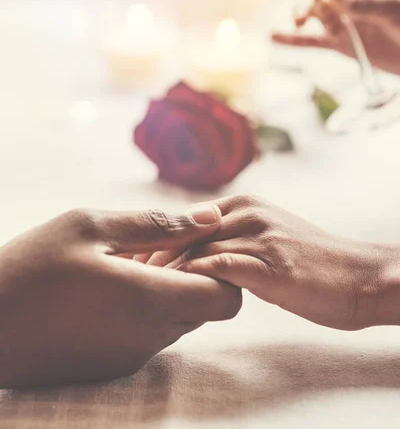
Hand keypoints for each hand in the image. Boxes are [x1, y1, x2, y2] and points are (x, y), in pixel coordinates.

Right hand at [0, 205, 240, 386]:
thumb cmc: (31, 268)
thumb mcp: (90, 227)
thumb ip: (157, 224)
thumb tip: (209, 216)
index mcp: (147, 301)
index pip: (226, 299)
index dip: (221, 268)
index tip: (193, 243)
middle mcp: (146, 338)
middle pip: (204, 310)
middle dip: (194, 275)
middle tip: (157, 247)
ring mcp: (128, 358)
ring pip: (177, 322)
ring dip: (167, 291)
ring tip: (127, 263)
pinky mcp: (110, 368)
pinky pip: (149, 336)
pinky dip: (145, 311)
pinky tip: (108, 288)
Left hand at [144, 195, 389, 331]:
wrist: (360, 275)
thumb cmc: (311, 263)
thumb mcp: (266, 238)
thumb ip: (232, 239)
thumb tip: (195, 254)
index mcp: (243, 204)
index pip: (184, 220)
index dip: (154, 240)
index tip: (130, 261)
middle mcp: (247, 212)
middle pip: (182, 231)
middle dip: (149, 253)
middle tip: (122, 275)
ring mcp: (258, 236)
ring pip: (196, 247)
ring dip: (164, 269)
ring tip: (138, 288)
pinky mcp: (270, 264)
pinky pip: (221, 266)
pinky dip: (195, 277)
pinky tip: (176, 293)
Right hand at [272, 0, 399, 75]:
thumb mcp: (394, 9)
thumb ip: (366, 2)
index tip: (328, 4)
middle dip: (308, 4)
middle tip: (302, 16)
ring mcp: (342, 20)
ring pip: (313, 16)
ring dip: (300, 18)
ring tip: (295, 24)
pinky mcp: (338, 43)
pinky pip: (312, 41)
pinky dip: (293, 40)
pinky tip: (273, 36)